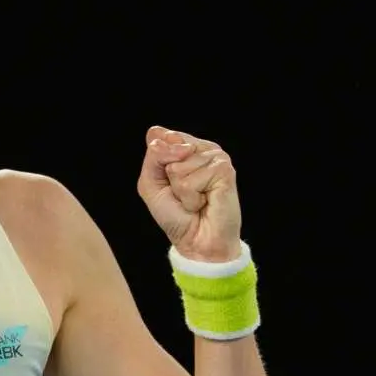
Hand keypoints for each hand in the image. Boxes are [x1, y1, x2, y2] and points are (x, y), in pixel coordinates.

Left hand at [136, 125, 242, 261]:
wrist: (197, 241)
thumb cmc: (176, 215)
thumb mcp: (151, 183)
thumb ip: (153, 156)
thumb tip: (164, 135)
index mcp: (186, 146)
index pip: (158, 137)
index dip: (157, 164)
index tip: (168, 183)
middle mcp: (202, 148)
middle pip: (166, 149)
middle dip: (168, 179)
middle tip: (184, 194)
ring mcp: (216, 158)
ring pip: (177, 167)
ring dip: (181, 191)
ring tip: (196, 200)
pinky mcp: (224, 171)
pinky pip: (189, 181)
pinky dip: (190, 198)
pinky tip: (204, 202)